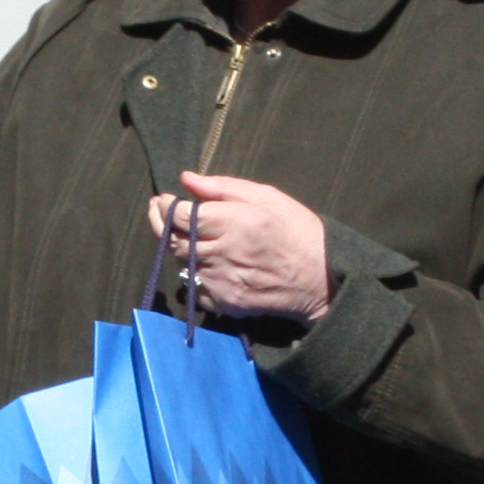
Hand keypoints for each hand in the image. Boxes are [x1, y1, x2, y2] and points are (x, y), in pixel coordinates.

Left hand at [150, 171, 332, 321]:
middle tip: (164, 213)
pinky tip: (210, 263)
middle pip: (172, 240)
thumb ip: (222, 188)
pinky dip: (196, 274)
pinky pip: (195, 287)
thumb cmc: (297, 230)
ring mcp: (219, 282)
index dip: (163, 206)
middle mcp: (220, 254)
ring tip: (194, 237)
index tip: (162, 200)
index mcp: (231, 223)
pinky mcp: (223, 304)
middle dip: (163, 225)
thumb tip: (186, 179)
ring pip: (181, 263)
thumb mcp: (266, 197)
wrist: (320, 279)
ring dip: (181, 249)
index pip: (178, 215)